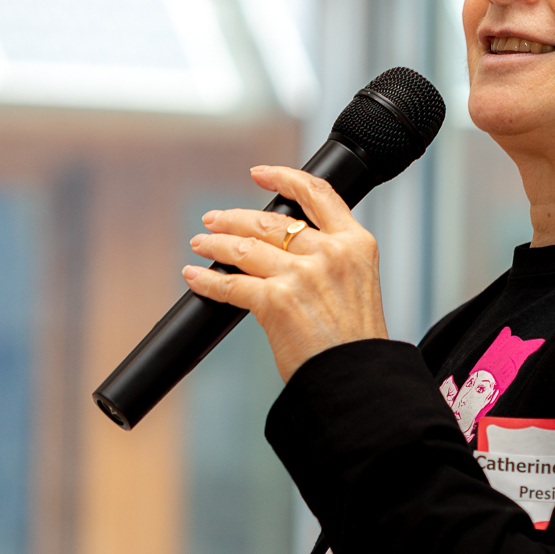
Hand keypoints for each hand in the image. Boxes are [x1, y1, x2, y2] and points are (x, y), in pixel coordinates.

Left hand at [183, 165, 387, 379]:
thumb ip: (331, 259)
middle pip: (271, 222)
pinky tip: (196, 277)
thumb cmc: (355, 341)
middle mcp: (331, 253)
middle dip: (234, 218)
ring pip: (246, 248)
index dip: (284, 177)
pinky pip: (231, 285)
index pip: (318, 194)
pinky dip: (208, 281)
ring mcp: (303, 275)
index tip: (260, 174)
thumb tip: (283, 250)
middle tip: (214, 220)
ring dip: (216, 245)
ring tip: (201, 245)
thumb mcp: (359, 284)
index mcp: (356, 244)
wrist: (358, 379)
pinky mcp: (277, 301)